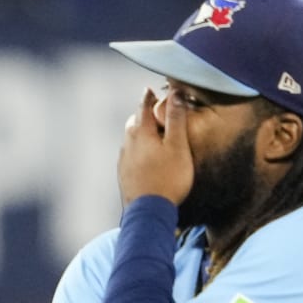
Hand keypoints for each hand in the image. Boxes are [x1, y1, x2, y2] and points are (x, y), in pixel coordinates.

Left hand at [117, 87, 192, 207]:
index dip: (149, 97)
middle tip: (152, 111)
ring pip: (130, 139)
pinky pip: (129, 155)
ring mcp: (124, 160)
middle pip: (134, 122)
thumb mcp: (178, 146)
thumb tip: (176, 94)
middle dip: (142, 114)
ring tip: (151, 133)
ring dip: (139, 133)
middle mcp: (128, 143)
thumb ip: (176, 119)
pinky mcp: (124, 175)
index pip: (143, 106)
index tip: (150, 90)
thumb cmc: (168, 178)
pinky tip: (145, 157)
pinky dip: (137, 149)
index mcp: (141, 132)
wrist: (148, 212)